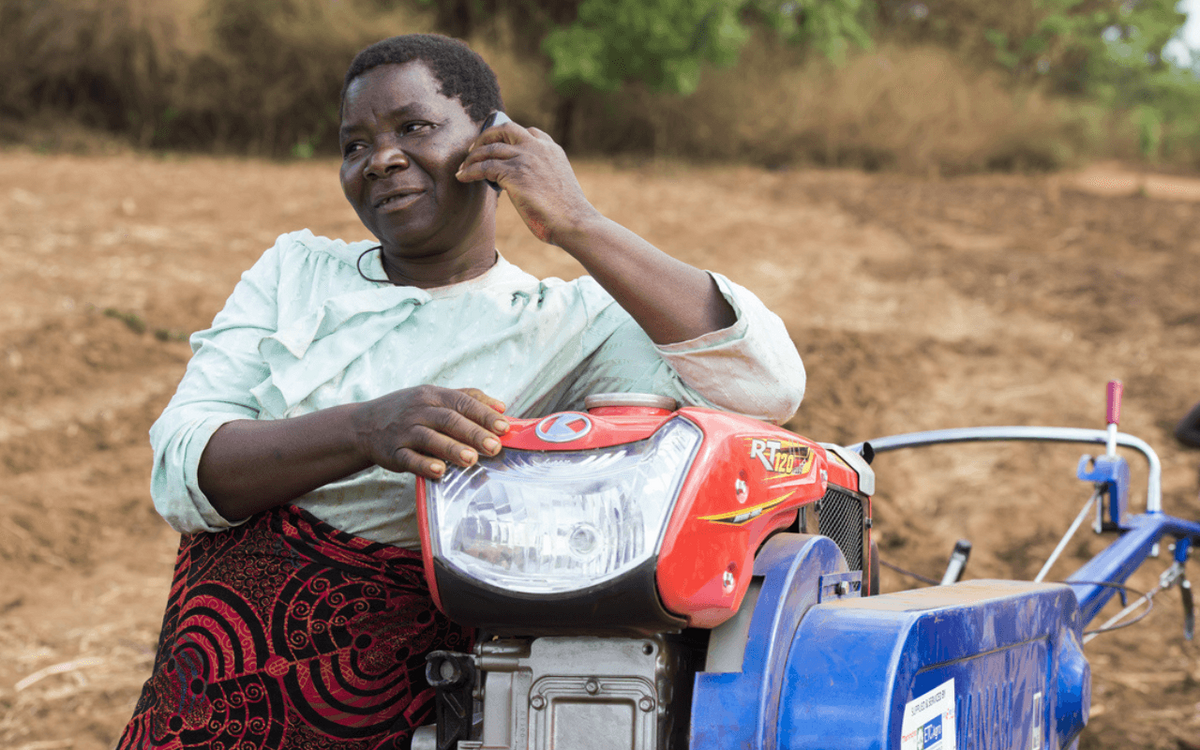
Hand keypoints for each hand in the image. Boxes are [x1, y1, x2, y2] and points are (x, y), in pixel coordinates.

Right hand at [351, 386, 508, 478]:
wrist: (364, 424)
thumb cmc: (410, 411)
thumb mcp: (434, 397)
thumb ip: (467, 398)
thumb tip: (502, 407)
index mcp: (433, 396)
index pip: (462, 402)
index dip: (484, 414)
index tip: (504, 426)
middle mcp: (418, 411)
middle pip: (449, 420)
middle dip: (474, 433)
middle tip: (495, 446)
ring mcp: (404, 431)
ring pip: (430, 438)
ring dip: (452, 448)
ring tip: (472, 459)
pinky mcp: (392, 452)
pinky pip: (408, 458)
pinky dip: (424, 465)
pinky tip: (439, 470)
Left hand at [456, 121, 600, 245]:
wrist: (574, 222)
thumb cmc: (568, 213)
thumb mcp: (558, 184)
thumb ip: (543, 176)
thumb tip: (527, 186)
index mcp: (552, 150)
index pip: (528, 132)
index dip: (509, 135)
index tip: (497, 143)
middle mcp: (538, 148)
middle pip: (505, 129)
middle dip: (486, 136)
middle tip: (474, 149)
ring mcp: (525, 158)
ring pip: (490, 148)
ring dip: (472, 156)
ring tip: (463, 166)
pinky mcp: (514, 174)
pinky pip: (483, 167)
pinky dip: (469, 171)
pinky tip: (462, 177)